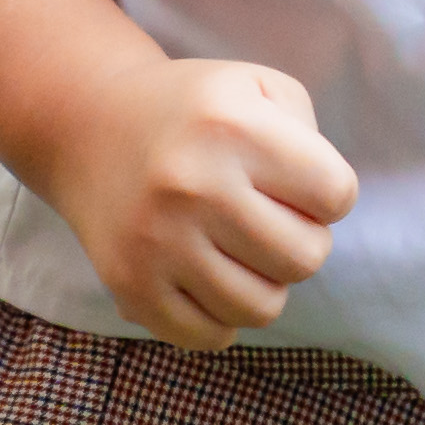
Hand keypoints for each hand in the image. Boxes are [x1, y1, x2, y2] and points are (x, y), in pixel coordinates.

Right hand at [49, 55, 354, 349]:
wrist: (88, 125)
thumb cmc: (195, 110)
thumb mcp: (259, 87)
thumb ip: (310, 137)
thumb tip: (323, 210)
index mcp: (232, 128)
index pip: (336, 195)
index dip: (329, 192)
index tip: (298, 183)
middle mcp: (193, 186)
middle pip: (306, 258)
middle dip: (302, 239)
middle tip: (269, 218)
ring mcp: (158, 242)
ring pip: (263, 307)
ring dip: (263, 281)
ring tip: (239, 247)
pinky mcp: (131, 286)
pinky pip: (212, 337)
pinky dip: (221, 314)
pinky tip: (208, 275)